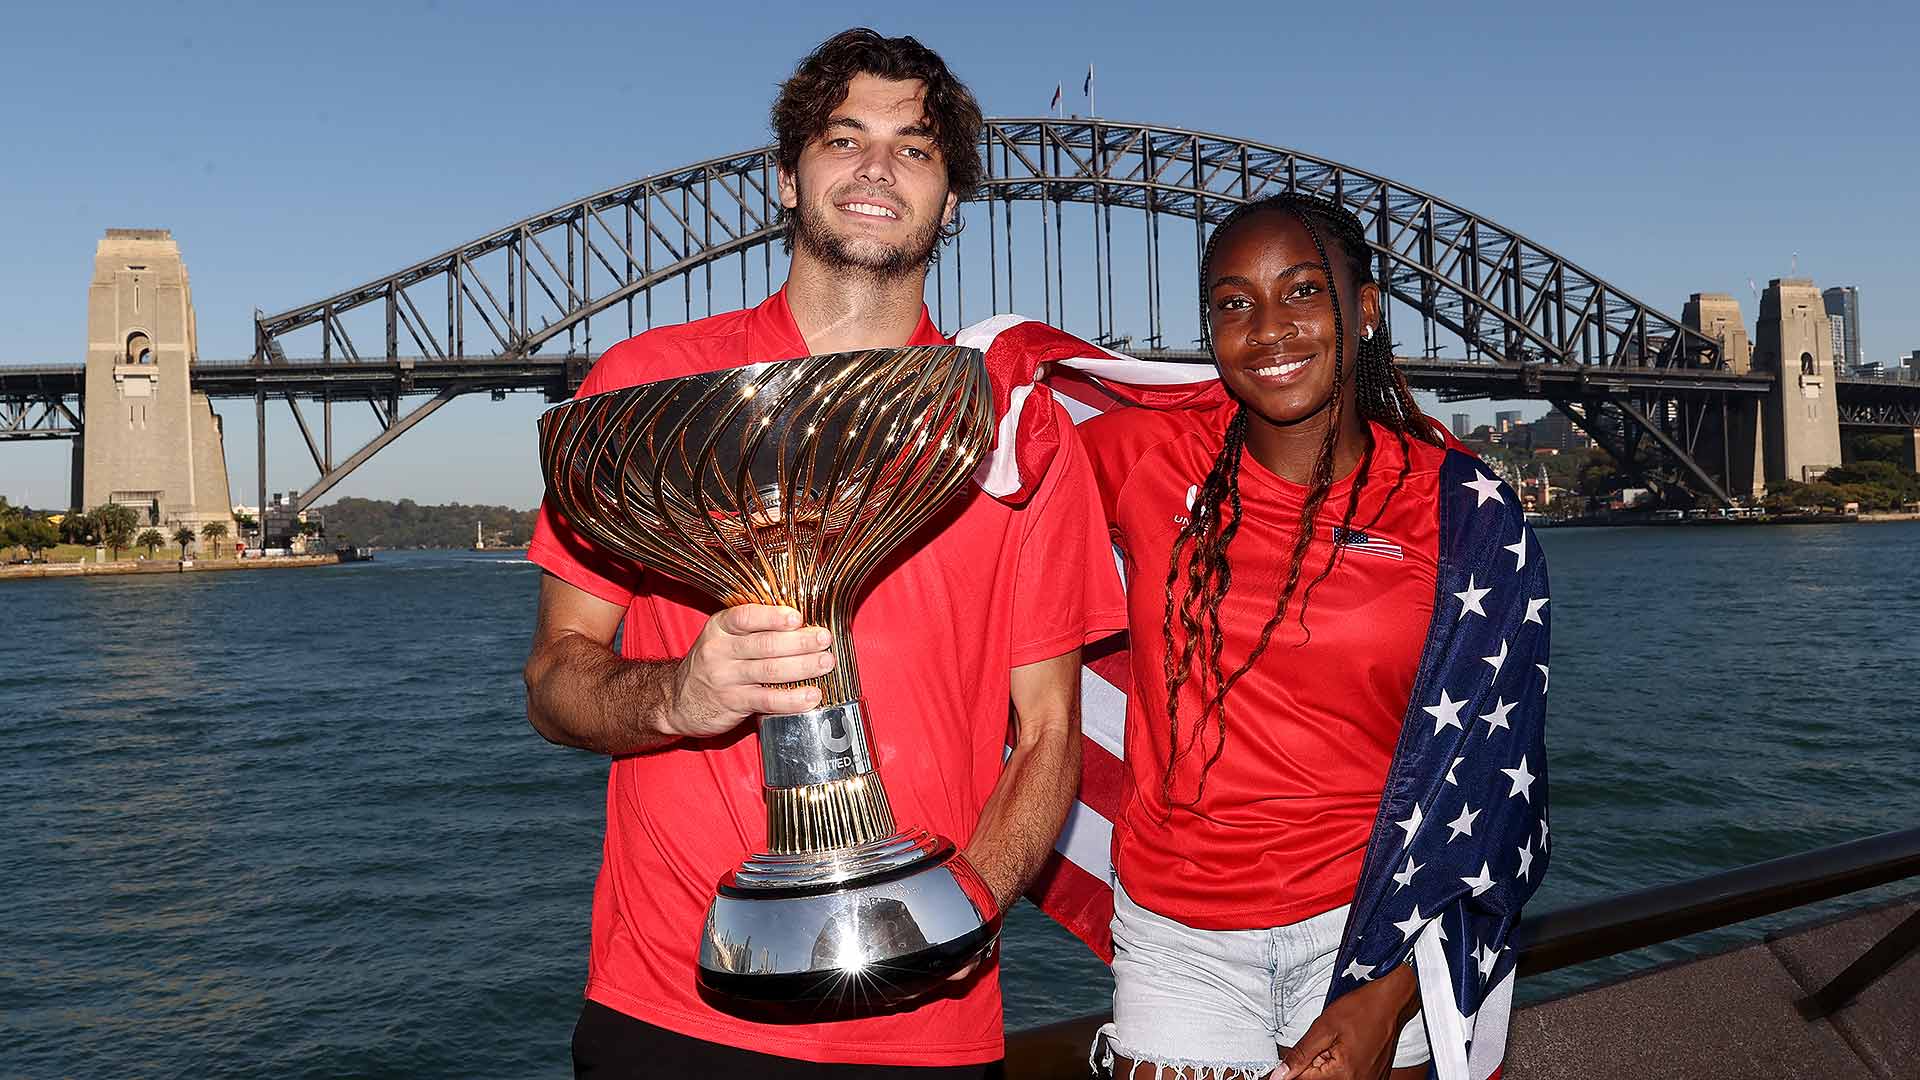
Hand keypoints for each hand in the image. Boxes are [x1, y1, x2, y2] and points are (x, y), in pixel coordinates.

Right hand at [665, 605, 834, 737]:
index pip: (746, 617)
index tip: (797, 617)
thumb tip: (800, 620)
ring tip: (825, 663)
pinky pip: (767, 700)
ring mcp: (726, 678)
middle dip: (799, 641)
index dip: (773, 617)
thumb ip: (753, 628)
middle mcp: (720, 650)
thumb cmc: (712, 663)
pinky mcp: (733, 703)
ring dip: (802, 667)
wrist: (677, 700)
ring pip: (770, 670)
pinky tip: (811, 696)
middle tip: (824, 639)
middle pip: (765, 644)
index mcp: (720, 627)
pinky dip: (792, 699)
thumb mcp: (723, 637)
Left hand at [1279, 964, 1417, 1079]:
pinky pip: (1348, 1077)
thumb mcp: (1324, 1027)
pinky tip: (1346, 1049)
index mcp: (1343, 1075)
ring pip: (1333, 1078)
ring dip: (1326, 1065)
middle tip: (1323, 1044)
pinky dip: (1340, 1066)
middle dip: (1312, 1065)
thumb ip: (1300, 1054)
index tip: (1291, 1059)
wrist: (1390, 1003)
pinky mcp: (1374, 1078)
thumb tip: (1280, 1074)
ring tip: (1338, 1044)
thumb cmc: (1361, 1010)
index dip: (1293, 1068)